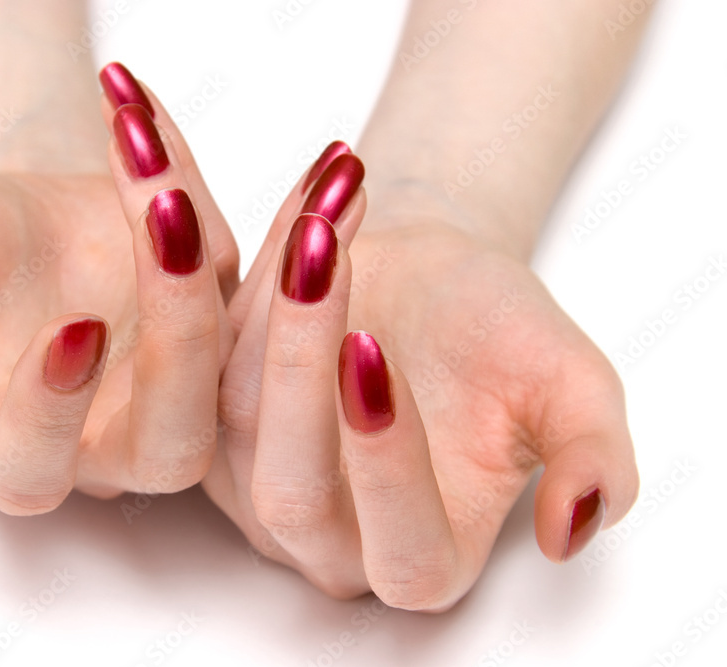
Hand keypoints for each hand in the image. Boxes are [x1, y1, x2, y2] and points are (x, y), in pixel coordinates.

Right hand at [0, 78, 239, 512]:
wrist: (22, 214)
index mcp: (25, 447)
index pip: (39, 464)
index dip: (55, 408)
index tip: (72, 325)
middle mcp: (117, 440)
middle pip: (170, 443)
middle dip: (174, 337)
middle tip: (158, 223)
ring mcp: (186, 392)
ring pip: (232, 376)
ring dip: (217, 276)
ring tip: (171, 174)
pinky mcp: (234, 337)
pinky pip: (272, 309)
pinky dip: (280, 238)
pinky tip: (287, 171)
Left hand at [204, 162, 638, 609]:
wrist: (432, 278)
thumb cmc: (501, 334)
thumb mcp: (572, 388)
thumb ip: (592, 456)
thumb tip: (574, 524)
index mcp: (423, 555)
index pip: (400, 549)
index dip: (389, 465)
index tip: (379, 354)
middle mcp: (329, 537)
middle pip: (292, 494)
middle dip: (304, 371)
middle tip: (327, 260)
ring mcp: (257, 483)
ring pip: (237, 419)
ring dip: (275, 306)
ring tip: (325, 212)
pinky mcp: (213, 420)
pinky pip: (209, 359)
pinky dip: (253, 274)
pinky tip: (301, 207)